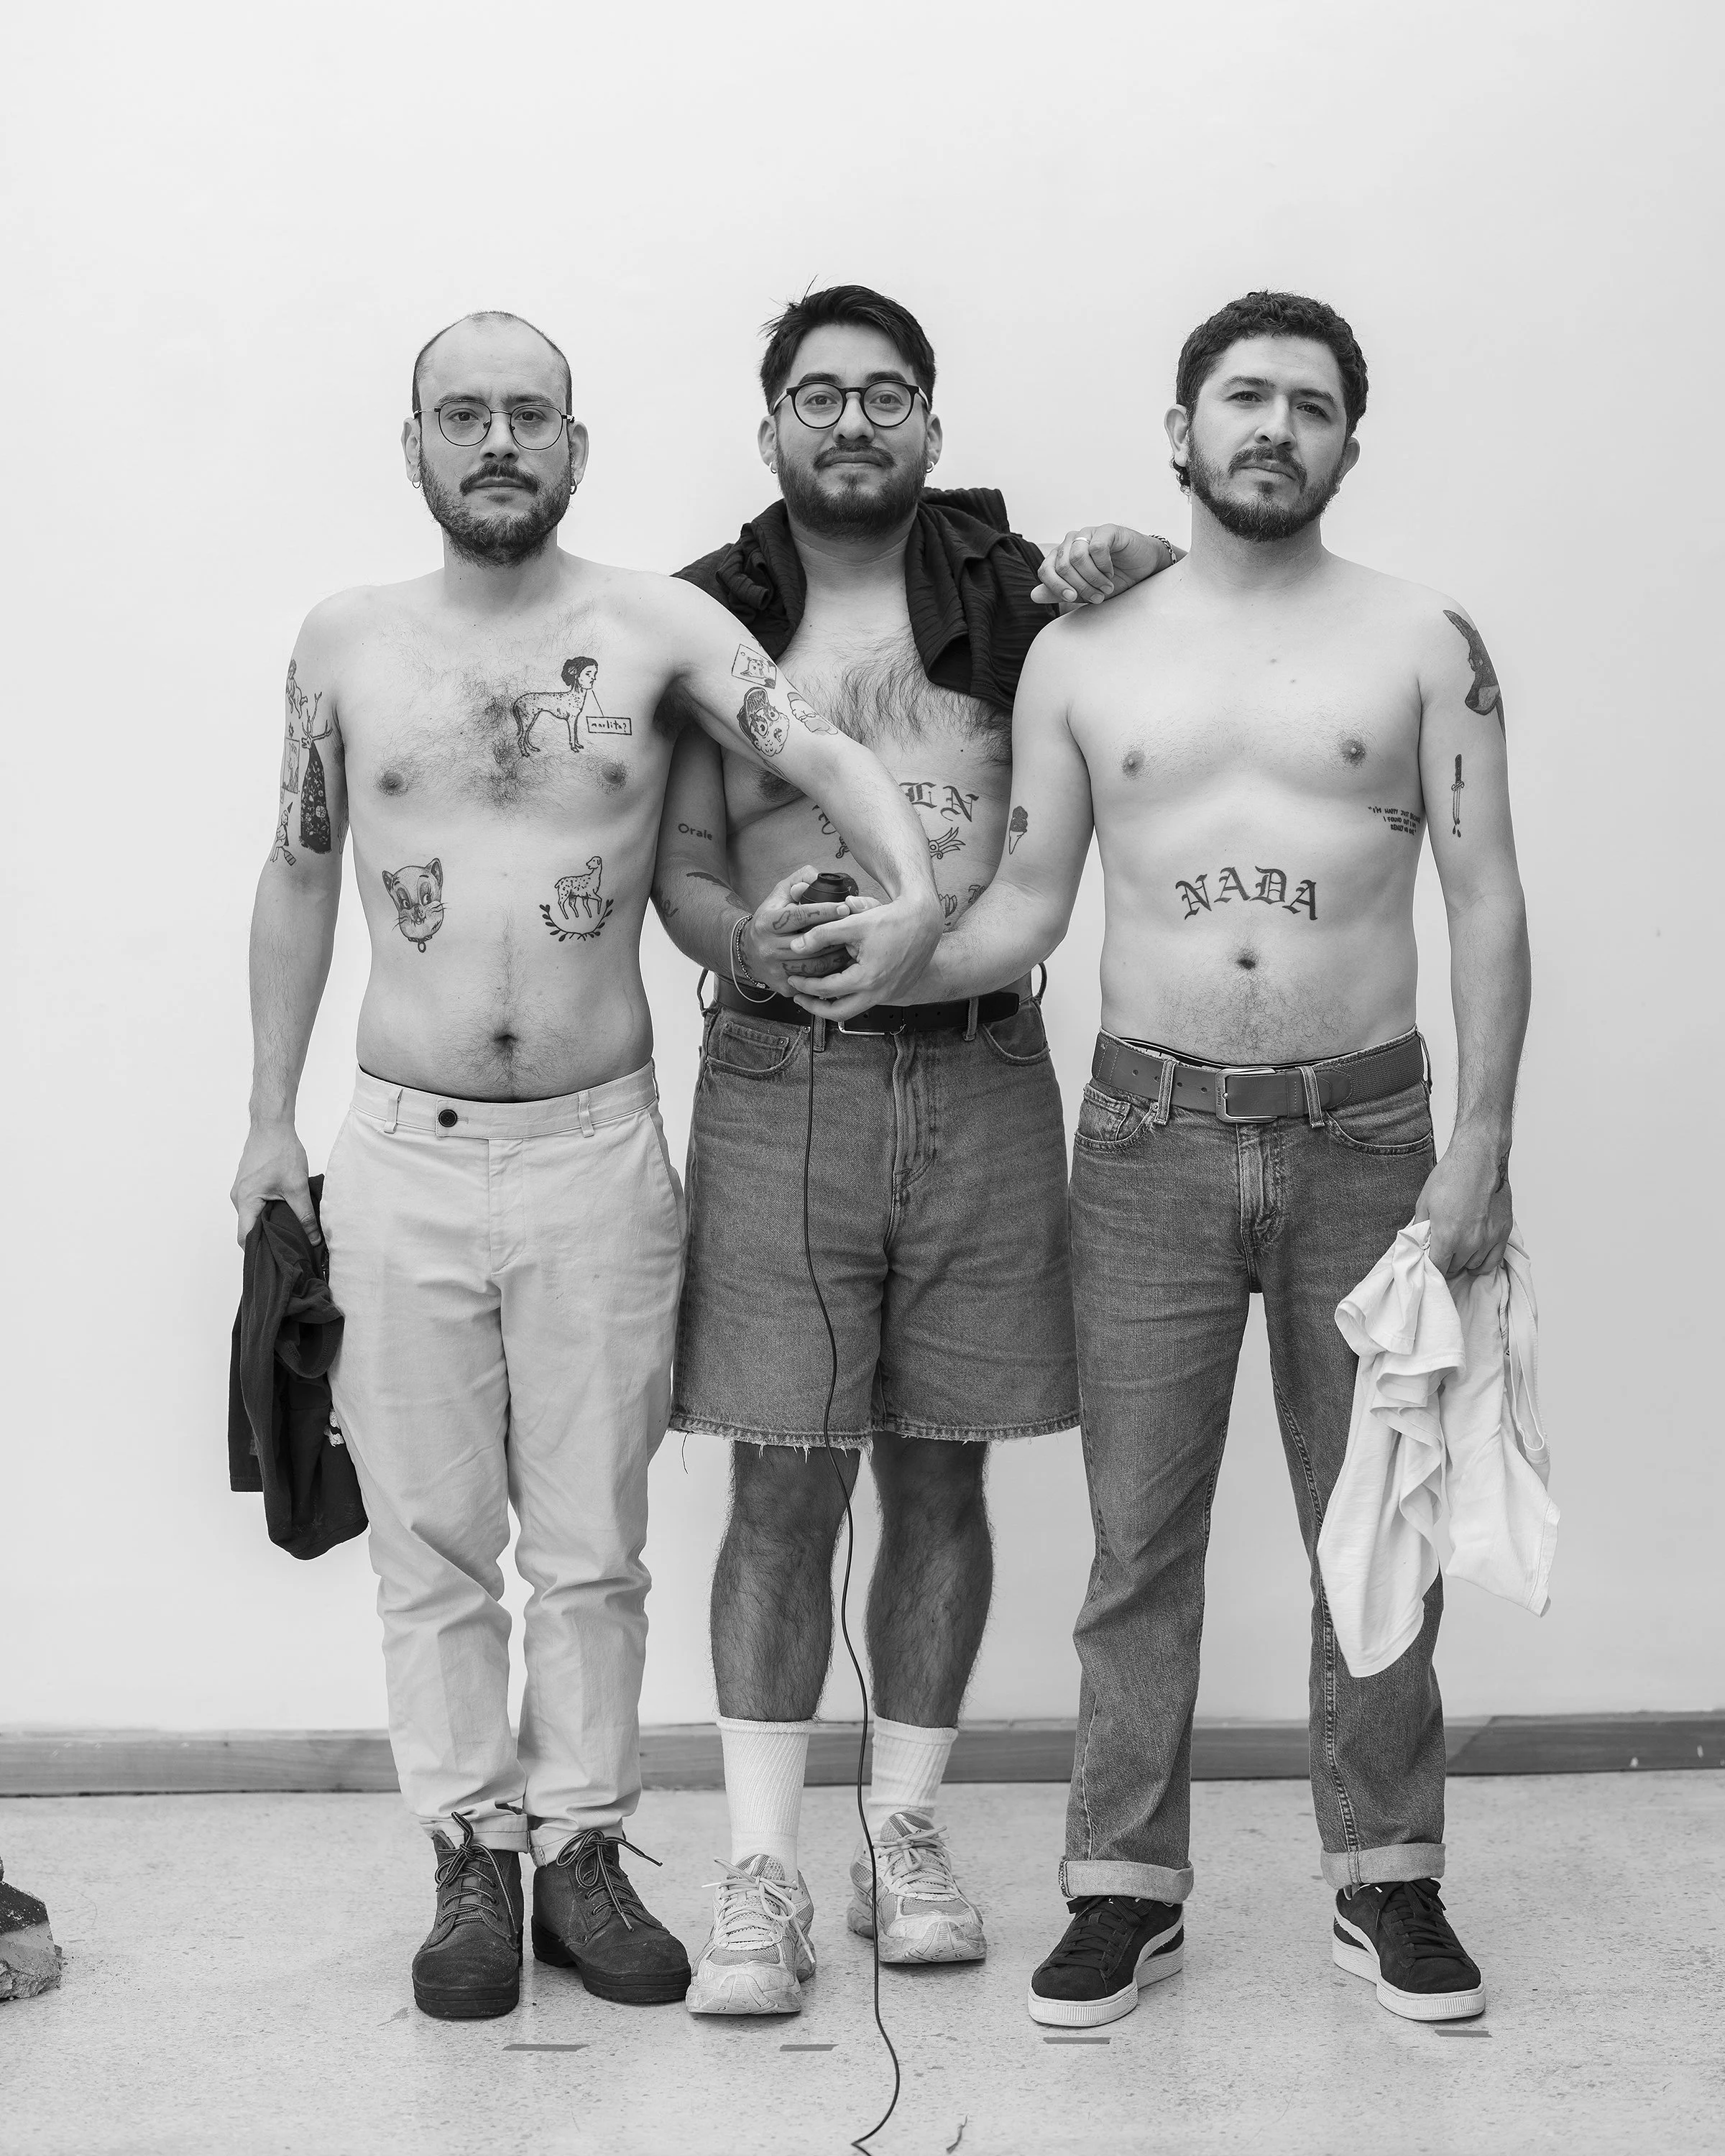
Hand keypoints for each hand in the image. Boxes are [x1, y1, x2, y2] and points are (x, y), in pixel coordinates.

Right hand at [231, 1119, 317, 1248]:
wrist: (272, 1125)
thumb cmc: (280, 1151)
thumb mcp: (297, 1187)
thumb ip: (305, 1215)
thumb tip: (314, 1238)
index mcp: (245, 1201)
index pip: (245, 1237)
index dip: (259, 1251)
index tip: (275, 1260)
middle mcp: (238, 1198)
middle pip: (248, 1228)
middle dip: (267, 1240)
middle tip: (287, 1249)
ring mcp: (241, 1190)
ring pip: (253, 1216)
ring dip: (268, 1225)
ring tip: (288, 1233)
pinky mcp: (247, 1184)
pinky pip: (254, 1205)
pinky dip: (267, 1212)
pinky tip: (284, 1215)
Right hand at [738, 868, 860, 993]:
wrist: (748, 953)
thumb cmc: (770, 920)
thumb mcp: (778, 895)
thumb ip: (798, 880)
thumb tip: (816, 878)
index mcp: (767, 923)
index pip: (800, 916)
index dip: (824, 911)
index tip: (844, 908)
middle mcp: (769, 947)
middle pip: (811, 943)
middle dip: (836, 936)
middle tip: (855, 929)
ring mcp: (776, 969)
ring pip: (814, 966)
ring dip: (837, 956)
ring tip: (852, 946)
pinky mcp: (783, 986)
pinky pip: (813, 981)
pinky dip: (830, 974)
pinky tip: (842, 965)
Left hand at [782, 889, 940, 1020]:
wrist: (925, 921)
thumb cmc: (892, 920)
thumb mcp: (853, 924)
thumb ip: (822, 935)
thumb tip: (796, 946)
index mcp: (867, 979)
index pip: (826, 990)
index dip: (805, 985)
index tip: (794, 979)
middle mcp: (879, 993)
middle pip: (839, 1013)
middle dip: (816, 1008)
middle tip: (800, 998)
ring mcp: (890, 995)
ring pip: (855, 1009)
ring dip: (834, 1003)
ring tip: (818, 993)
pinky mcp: (897, 991)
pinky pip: (869, 1001)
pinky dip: (851, 996)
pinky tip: (842, 983)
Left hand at [1032, 527, 1180, 607]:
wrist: (1143, 570)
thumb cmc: (1114, 580)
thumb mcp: (1084, 592)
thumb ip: (1060, 593)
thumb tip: (1033, 595)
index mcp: (1062, 556)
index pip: (1046, 570)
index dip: (1056, 587)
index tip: (1073, 598)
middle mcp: (1072, 542)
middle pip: (1062, 566)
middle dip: (1080, 587)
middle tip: (1097, 597)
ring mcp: (1088, 533)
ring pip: (1077, 557)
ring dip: (1093, 578)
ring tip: (1106, 587)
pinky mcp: (1107, 530)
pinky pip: (1096, 548)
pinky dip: (1103, 566)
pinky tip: (1111, 571)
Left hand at [1414, 1135, 1511, 1278]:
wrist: (1477, 1161)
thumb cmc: (1450, 1177)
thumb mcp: (1424, 1202)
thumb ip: (1420, 1227)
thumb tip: (1417, 1242)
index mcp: (1447, 1236)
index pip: (1437, 1267)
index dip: (1430, 1266)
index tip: (1428, 1263)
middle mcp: (1470, 1242)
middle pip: (1455, 1268)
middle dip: (1445, 1263)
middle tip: (1441, 1253)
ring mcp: (1489, 1239)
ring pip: (1474, 1265)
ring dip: (1463, 1262)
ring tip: (1456, 1252)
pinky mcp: (1503, 1232)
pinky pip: (1493, 1260)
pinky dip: (1482, 1263)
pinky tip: (1474, 1258)